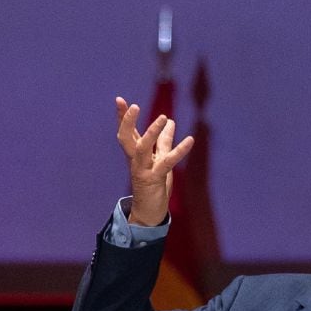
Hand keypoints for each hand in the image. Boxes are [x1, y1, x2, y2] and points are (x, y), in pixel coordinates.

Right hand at [115, 96, 194, 225]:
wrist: (150, 211)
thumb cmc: (154, 184)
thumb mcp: (160, 158)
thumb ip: (164, 141)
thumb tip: (171, 122)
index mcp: (135, 155)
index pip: (127, 132)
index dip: (123, 117)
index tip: (120, 99)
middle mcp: (135, 160)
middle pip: (126, 138)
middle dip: (127, 121)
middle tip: (134, 105)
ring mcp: (143, 170)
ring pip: (143, 148)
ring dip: (153, 132)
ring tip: (164, 117)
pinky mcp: (154, 179)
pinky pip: (168, 162)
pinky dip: (180, 150)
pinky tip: (190, 140)